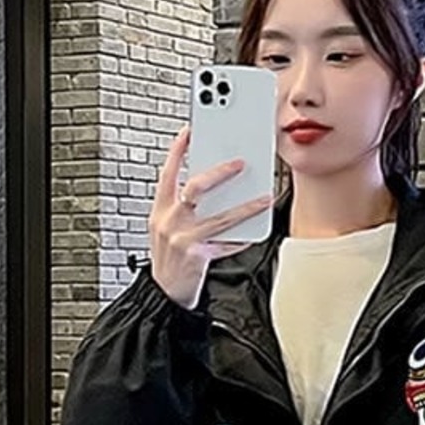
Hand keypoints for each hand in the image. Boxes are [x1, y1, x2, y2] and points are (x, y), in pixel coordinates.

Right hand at [148, 126, 274, 310]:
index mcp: (160, 210)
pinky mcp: (197, 256)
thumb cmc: (169, 258)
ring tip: (264, 198)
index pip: (168, 172)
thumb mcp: (166, 228)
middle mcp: (169, 221)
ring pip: (220, 216)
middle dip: (219, 173)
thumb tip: (213, 188)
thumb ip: (183, 207)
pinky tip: (256, 230)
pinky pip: (226, 243)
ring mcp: (183, 238)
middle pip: (195, 188)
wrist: (165, 293)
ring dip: (246, 206)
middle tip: (240, 163)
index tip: (191, 131)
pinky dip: (242, 237)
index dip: (178, 150)